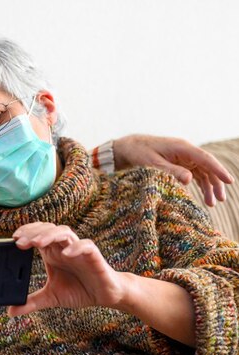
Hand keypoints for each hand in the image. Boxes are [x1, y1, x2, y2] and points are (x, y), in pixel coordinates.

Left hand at [7, 222, 126, 316]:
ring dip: (50, 235)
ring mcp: (78, 250)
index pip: (37, 234)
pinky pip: (86, 245)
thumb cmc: (80, 290)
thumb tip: (10, 311)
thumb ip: (32, 302)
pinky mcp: (94, 256)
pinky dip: (76, 247)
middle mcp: (63, 247)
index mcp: (52, 252)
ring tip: (37, 243)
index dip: (26, 232)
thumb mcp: (51, 297)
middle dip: (33, 233)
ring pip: (64, 232)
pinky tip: (66, 254)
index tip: (13, 239)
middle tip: (20, 242)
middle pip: (48, 229)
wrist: (106, 295)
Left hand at [113, 134, 233, 206]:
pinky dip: (200, 185)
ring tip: (212, 203)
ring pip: (203, 172)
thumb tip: (190, 180)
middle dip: (216, 182)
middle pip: (207, 166)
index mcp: (181, 147)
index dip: (218, 170)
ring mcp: (184, 157)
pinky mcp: (180, 163)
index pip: (205, 159)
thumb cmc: (139, 153)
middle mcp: (186, 151)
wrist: (129, 147)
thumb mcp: (153, 164)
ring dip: (209, 186)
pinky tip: (204, 197)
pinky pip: (195, 174)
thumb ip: (171, 171)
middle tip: (220, 199)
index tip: (229, 181)